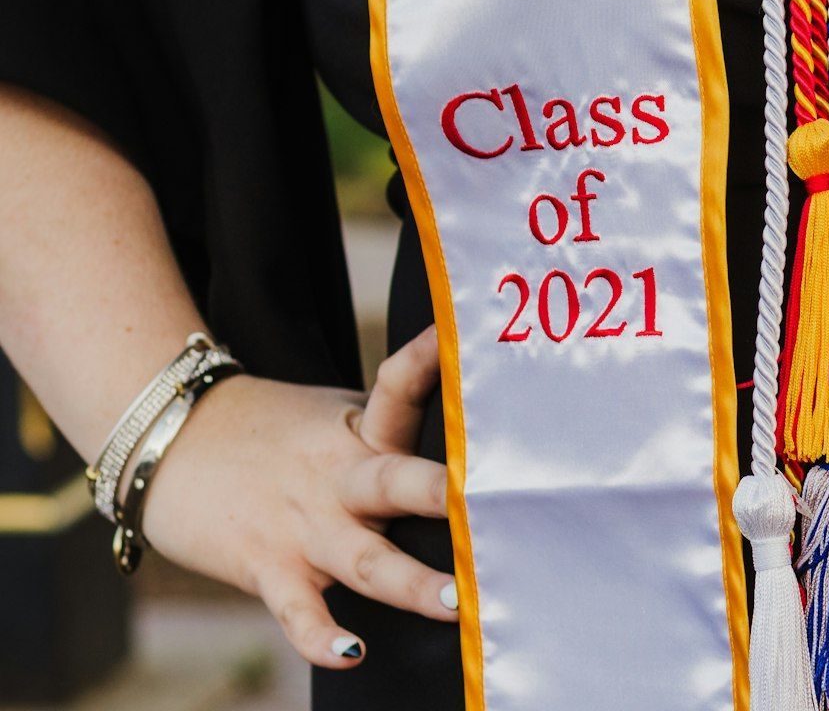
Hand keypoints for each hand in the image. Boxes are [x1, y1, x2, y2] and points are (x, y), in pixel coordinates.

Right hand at [141, 327, 456, 668]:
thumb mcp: (332, 415)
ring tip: (455, 600)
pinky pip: (298, 609)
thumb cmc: (269, 431)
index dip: (426, 363)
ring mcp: (305, 527)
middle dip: (441, 495)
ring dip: (412, 582)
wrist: (165, 440)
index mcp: (359, 432)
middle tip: (497, 508)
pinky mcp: (268, 566)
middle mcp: (340, 478)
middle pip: (396, 482)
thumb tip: (468, 429)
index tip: (454, 341)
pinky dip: (322, 636)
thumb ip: (389, 425)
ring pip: (365, 559)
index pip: (398, 390)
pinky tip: (351, 653)